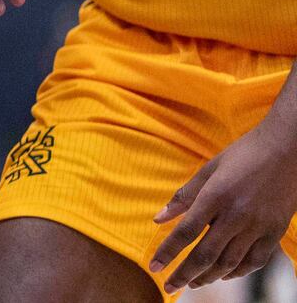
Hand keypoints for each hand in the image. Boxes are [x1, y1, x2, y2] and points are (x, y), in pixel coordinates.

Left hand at [150, 120, 296, 292]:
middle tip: (169, 286)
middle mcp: (237, 215)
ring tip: (193, 282)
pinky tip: (224, 274)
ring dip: (209, 276)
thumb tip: (158, 219)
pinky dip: (238, 271)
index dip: (167, 252)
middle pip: (206, 254)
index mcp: (216, 196)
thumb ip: (184, 195)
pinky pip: (255, 260)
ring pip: (230, 262)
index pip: (186, 232)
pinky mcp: (275, 231)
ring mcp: (259, 226)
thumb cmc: (243, 154)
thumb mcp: (209, 169)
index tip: (152, 267)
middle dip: (185, 274)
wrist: (287, 149)